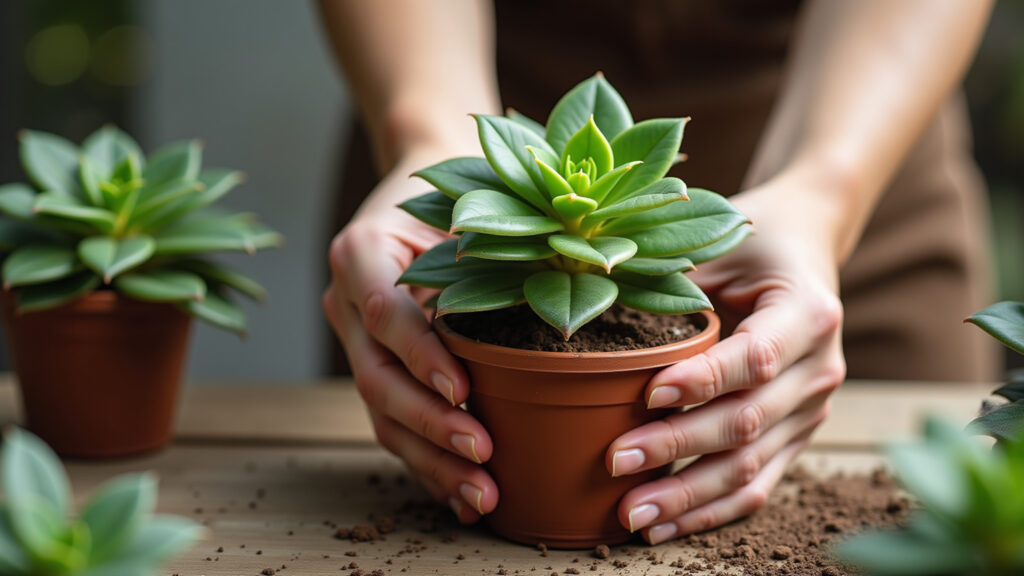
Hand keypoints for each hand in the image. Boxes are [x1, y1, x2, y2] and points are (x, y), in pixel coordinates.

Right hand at [322, 162, 497, 522]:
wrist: (416, 185)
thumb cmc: (455, 192)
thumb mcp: (469, 208)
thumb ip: (490, 253)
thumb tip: (570, 293)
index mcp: (360, 252)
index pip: (386, 313)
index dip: (422, 357)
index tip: (464, 392)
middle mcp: (345, 301)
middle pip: (377, 377)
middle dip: (431, 425)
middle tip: (483, 457)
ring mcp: (353, 341)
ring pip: (381, 414)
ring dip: (431, 460)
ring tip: (481, 497)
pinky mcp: (375, 368)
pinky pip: (393, 422)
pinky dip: (429, 461)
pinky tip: (462, 495)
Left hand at [605, 179, 846, 543]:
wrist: (804, 244)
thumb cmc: (751, 238)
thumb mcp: (719, 238)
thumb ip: (673, 274)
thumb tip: (589, 298)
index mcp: (808, 311)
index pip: (756, 357)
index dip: (703, 381)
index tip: (647, 394)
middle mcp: (821, 367)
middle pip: (748, 420)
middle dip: (678, 448)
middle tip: (616, 461)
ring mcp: (813, 408)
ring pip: (752, 465)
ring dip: (689, 495)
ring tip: (632, 515)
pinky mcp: (797, 435)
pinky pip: (759, 484)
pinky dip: (711, 510)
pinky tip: (666, 527)